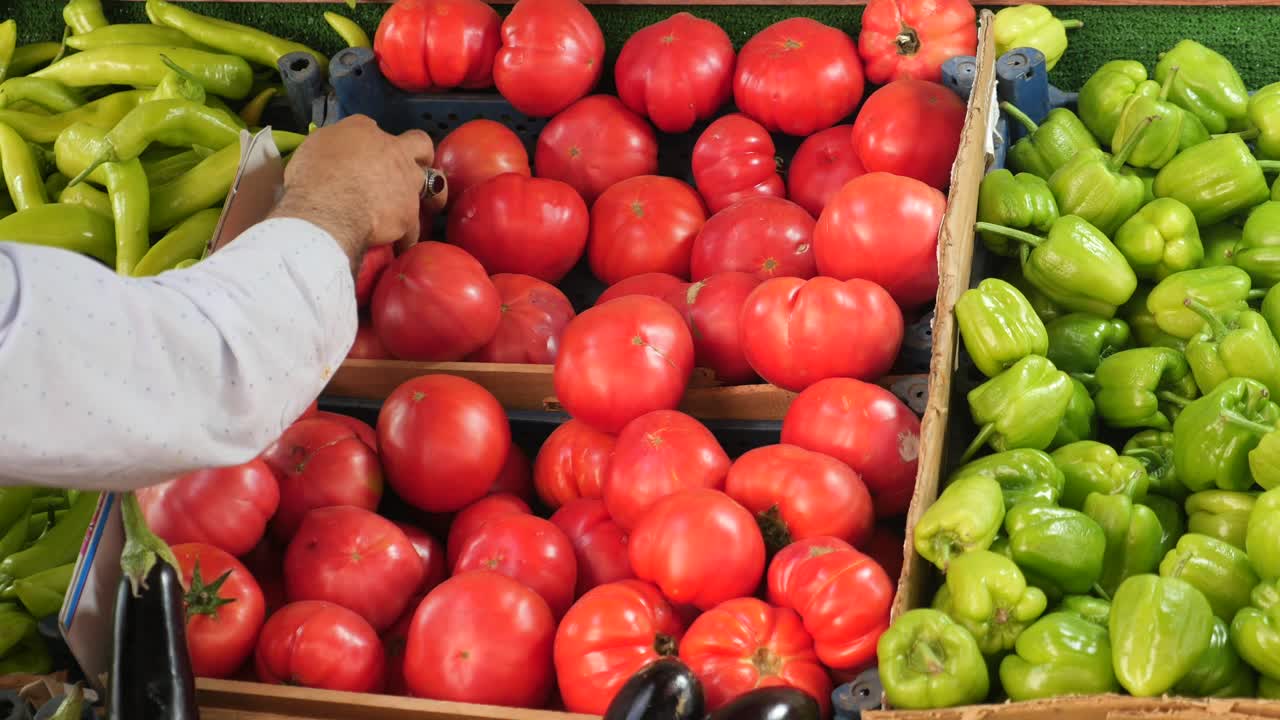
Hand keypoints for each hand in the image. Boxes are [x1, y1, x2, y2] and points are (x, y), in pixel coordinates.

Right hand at [270, 115, 434, 266]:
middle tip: (413, 169)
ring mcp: (407, 183)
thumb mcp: (314, 146)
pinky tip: (399, 244)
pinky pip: (414, 229)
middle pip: (420, 145)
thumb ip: (333, 145)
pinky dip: (407, 237)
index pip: (375, 129)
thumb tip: (337, 151)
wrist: (326, 212)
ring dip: (429, 198)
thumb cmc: (311, 178)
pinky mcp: (409, 215)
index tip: (369, 155)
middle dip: (422, 155)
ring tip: (420, 209)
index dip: (374, 143)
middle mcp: (393, 151)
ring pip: (433, 188)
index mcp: (364, 131)